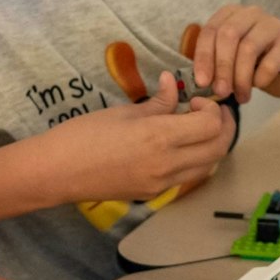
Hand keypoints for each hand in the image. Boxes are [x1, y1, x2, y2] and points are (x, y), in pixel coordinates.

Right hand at [44, 71, 232, 202]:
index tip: (196, 100)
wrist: (58, 171)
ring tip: (195, 128)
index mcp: (160, 138)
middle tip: (208, 112)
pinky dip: (194, 160)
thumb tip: (174, 84)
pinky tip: (178, 146)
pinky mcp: (153, 195)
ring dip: (211, 146)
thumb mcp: (124, 112)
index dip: (212, 110)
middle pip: (218, 149)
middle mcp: (168, 165)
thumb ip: (158, 102)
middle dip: (222, 128)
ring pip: (207, 166)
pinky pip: (187, 177)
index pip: (210, 126)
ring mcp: (162, 184)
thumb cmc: (84, 135)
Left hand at [190, 4, 279, 102]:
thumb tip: (201, 82)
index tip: (202, 82)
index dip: (203, 57)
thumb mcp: (231, 58)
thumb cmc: (254, 63)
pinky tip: (259, 86)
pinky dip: (261, 78)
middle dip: (222, 67)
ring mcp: (272, 25)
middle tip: (221, 91)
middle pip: (228, 35)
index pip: (210, 31)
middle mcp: (251, 13)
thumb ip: (215, 63)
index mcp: (231, 14)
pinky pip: (271, 62)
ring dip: (240, 78)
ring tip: (240, 96)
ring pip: (248, 48)